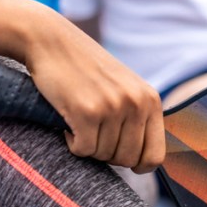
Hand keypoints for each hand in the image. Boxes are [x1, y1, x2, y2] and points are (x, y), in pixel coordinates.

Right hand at [26, 24, 165, 173]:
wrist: (50, 40)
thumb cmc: (85, 69)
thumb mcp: (124, 87)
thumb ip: (138, 116)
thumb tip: (143, 163)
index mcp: (151, 100)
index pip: (156, 155)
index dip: (138, 165)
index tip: (122, 160)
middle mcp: (136, 103)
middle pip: (127, 159)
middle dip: (107, 154)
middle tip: (93, 134)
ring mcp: (113, 107)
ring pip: (103, 155)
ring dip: (88, 145)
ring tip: (80, 121)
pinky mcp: (87, 111)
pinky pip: (83, 150)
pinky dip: (72, 143)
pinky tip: (68, 123)